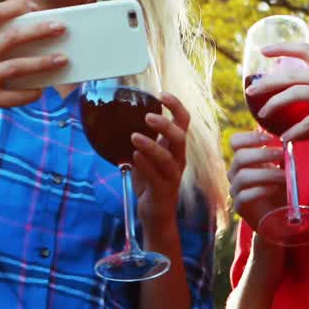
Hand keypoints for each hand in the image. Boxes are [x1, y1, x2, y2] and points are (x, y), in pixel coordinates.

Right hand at [0, 0, 66, 128]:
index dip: (14, 7)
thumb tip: (39, 36)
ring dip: (41, 63)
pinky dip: (29, 93)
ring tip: (63, 59)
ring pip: (15, 67)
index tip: (34, 6)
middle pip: (11, 38)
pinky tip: (42, 90)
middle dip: (38, 31)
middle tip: (61, 28)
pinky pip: (12, 96)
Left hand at [132, 93, 189, 232]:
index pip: (183, 122)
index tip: (162, 94)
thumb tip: (124, 117)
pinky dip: (145, 165)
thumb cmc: (151, 181)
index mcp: (176, 148)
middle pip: (180, 137)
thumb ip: (144, 139)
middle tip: (147, 116)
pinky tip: (133, 156)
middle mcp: (178, 160)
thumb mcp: (148, 156)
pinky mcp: (162, 191)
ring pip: (168, 158)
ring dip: (151, 145)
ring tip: (134, 137)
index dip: (176, 106)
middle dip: (165, 125)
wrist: (156, 214)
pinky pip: (155, 176)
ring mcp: (172, 176)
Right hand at [227, 131, 285, 228]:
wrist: (276, 218)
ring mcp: (235, 190)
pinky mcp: (239, 206)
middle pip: (240, 157)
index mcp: (243, 160)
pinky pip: (244, 196)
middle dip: (263, 154)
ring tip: (284, 176)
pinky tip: (275, 189)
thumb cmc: (279, 190)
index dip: (250, 136)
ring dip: (267, 173)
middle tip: (282, 155)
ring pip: (243, 176)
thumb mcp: (283, 170)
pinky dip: (261, 190)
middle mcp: (235, 173)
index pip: (235, 141)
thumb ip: (283, 159)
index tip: (270, 138)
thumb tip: (289, 144)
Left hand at [249, 42, 308, 165]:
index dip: (282, 47)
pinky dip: (294, 131)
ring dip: (275, 104)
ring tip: (262, 115)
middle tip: (250, 91)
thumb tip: (288, 121)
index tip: (263, 50)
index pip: (306, 49)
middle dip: (268, 82)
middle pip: (293, 73)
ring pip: (296, 92)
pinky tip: (285, 139)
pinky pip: (307, 121)